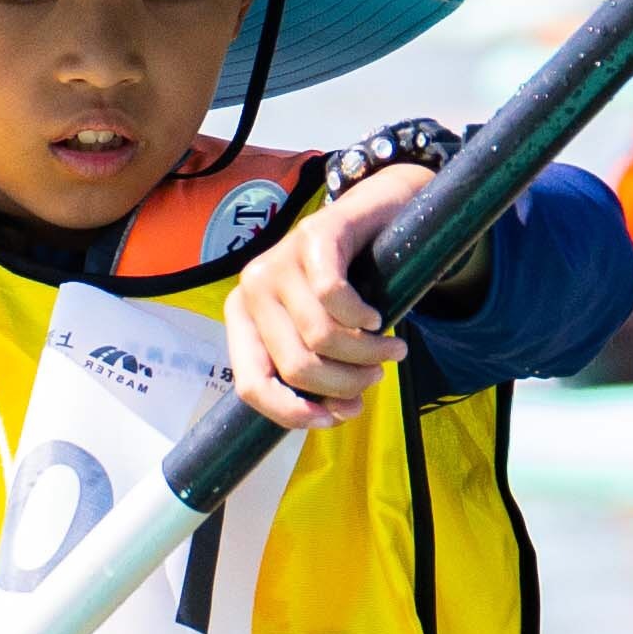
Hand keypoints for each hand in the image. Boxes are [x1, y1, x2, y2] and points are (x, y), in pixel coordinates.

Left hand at [226, 162, 467, 429]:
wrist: (374, 214)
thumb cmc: (345, 283)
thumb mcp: (323, 332)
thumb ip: (323, 376)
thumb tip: (341, 415)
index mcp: (243, 319)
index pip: (251, 385)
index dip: (293, 413)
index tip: (335, 419)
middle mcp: (251, 288)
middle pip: (296, 367)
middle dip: (345, 383)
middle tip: (377, 376)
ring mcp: (279, 258)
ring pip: (321, 337)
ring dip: (366, 354)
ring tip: (390, 349)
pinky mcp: (314, 235)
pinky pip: (333, 295)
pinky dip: (363, 318)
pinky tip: (376, 317)